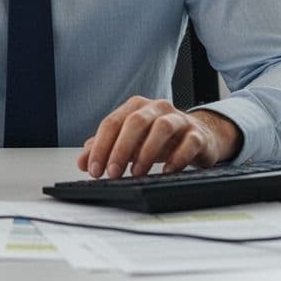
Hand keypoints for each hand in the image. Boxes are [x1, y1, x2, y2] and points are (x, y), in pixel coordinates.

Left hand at [76, 96, 240, 177]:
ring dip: (147, 151)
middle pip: (135, 121)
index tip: (95, 170)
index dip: (101, 147)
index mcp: (136, 107)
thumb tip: (82, 161)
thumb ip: (104, 149)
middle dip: (121, 148)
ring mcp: (179, 119)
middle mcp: (157, 108)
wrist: (198, 138)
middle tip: (113, 172)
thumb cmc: (159, 139)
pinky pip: (189, 142)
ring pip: (162, 127)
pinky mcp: (197, 134)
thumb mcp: (130, 143)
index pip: (112, 122)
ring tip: (137, 172)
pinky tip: (166, 171)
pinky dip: (177, 157)